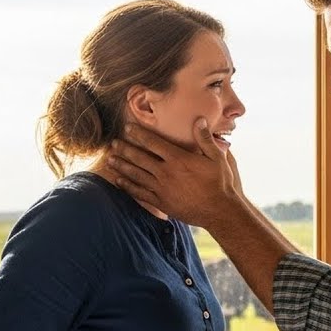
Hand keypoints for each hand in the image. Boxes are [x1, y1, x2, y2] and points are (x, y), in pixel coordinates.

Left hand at [108, 119, 241, 226]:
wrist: (220, 211)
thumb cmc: (220, 183)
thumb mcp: (217, 157)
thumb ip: (205, 138)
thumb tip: (199, 119)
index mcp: (178, 158)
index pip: (153, 142)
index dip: (139, 134)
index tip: (127, 128)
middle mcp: (166, 172)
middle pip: (140, 157)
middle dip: (125, 149)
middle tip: (113, 143)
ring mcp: (162, 188)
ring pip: (136, 174)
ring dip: (121, 166)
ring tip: (109, 160)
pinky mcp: (161, 202)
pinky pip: (140, 193)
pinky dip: (128, 186)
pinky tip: (118, 181)